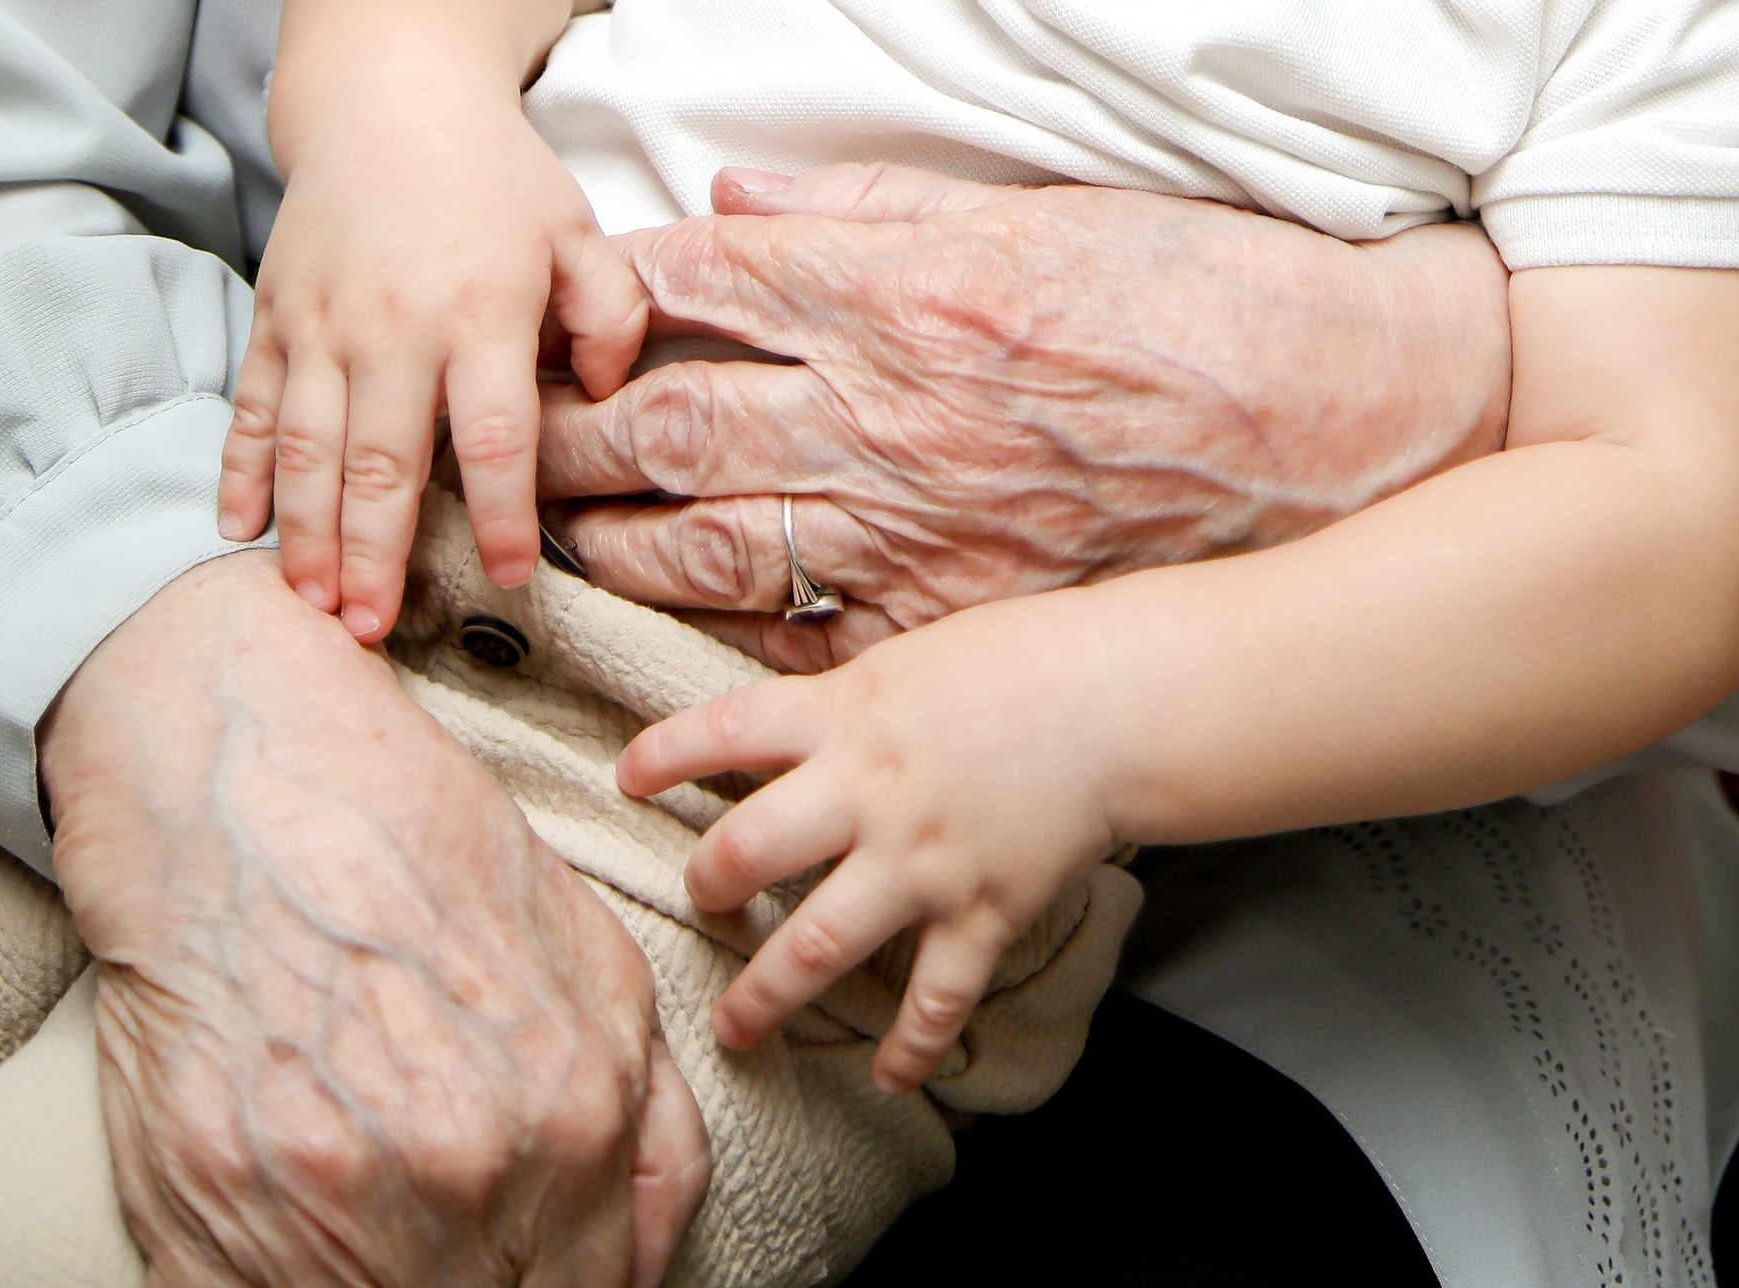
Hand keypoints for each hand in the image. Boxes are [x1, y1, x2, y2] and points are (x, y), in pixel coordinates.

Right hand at [42, 552, 708, 1287]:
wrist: (235, 767)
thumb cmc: (404, 833)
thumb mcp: (581, 943)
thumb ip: (639, 1106)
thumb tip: (638, 1238)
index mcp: (572, 1111)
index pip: (601, 1284)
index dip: (573, 1280)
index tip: (535, 1263)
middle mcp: (465, 1176)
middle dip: (482, 1276)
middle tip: (440, 1214)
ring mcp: (332, 1211)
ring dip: (377, 1276)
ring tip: (353, 1197)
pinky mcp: (204, 1224)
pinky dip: (273, 1286)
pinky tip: (280, 1222)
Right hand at [219, 85, 645, 637]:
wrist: (390, 95)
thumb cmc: (494, 174)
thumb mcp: (576, 228)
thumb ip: (611, 311)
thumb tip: (606, 394)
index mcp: (483, 310)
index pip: (495, 433)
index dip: (503, 513)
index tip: (510, 577)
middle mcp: (396, 325)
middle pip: (383, 461)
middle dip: (376, 555)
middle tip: (373, 629)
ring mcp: (323, 324)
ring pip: (309, 448)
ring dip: (306, 534)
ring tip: (313, 605)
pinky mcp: (274, 315)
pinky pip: (254, 407)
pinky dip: (242, 472)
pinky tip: (237, 531)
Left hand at [539, 165, 1510, 663]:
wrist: (1344, 413)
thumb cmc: (1202, 287)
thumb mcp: (1037, 211)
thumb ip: (871, 213)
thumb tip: (731, 202)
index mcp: (905, 289)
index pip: (704, 287)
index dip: (602, 297)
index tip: (534, 302)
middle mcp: (895, 408)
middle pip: (675, 419)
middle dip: (560, 429)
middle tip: (476, 435)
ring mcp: (927, 522)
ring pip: (719, 543)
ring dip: (613, 545)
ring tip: (537, 544)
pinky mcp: (969, 609)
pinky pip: (820, 636)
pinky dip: (737, 639)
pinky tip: (675, 641)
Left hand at [618, 596, 1120, 1096]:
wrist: (1114, 699)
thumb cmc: (1015, 660)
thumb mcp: (907, 659)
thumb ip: (843, 703)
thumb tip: (781, 728)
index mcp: (848, 714)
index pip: (725, 729)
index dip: (663, 755)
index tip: (624, 779)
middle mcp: (870, 790)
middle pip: (747, 850)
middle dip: (705, 885)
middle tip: (699, 899)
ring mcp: (923, 860)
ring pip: (814, 947)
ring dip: (763, 998)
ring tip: (735, 1028)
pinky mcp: (979, 912)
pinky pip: (932, 1001)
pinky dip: (909, 1047)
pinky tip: (888, 1078)